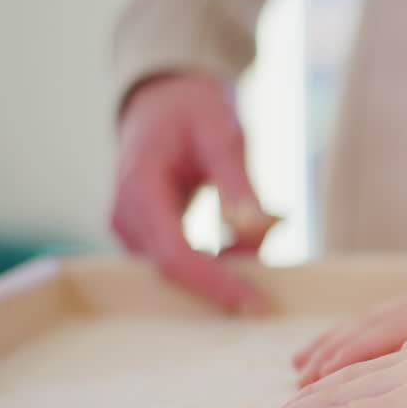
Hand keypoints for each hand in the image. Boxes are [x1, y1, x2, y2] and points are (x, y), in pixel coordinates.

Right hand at [112, 72, 277, 312]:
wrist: (165, 103)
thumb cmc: (194, 112)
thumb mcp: (222, 134)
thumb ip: (238, 181)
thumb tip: (254, 228)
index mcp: (139, 189)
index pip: (174, 255)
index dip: (215, 285)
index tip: (256, 305)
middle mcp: (127, 217)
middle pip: (180, 268)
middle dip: (233, 269)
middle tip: (279, 228)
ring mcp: (133, 230)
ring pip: (187, 267)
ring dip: (234, 258)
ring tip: (273, 217)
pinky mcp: (149, 237)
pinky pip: (188, 259)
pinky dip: (225, 253)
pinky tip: (256, 224)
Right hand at [292, 243, 406, 385]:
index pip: (385, 333)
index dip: (347, 361)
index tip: (311, 387)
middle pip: (365, 333)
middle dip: (325, 364)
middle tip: (291, 396)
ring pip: (368, 327)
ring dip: (331, 352)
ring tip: (298, 376)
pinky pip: (381, 325)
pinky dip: (351, 341)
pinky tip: (335, 354)